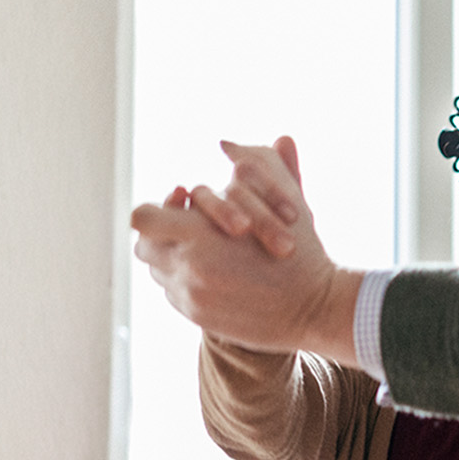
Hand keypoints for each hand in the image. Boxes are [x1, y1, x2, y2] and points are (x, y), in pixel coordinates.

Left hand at [130, 143, 360, 360]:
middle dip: (164, 232)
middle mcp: (188, 269)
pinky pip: (174, 294)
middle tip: (191, 225)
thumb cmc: (303, 252)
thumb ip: (263, 165)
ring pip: (157, 271)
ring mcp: (191, 297)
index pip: (143, 218)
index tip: (183, 201)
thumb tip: (241, 141)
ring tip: (205, 250)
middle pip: (143, 246)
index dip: (158, 207)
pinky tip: (217, 274)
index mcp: (202, 237)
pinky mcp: (198, 318)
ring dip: (174, 256)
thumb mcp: (288, 200)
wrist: (315, 309)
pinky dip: (188, 281)